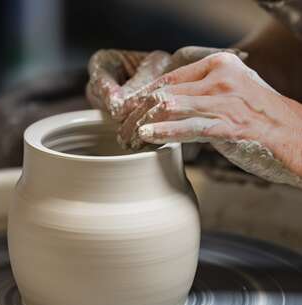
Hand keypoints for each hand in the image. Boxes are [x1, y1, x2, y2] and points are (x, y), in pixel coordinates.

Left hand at [86, 46, 246, 147]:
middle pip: (163, 93)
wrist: (292, 133)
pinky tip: (146, 136)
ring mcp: (222, 102)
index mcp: (218, 65)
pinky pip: (186, 127)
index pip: (169, 79)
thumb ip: (201, 91)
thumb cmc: (259, 115)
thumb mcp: (232, 90)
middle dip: (136, 112)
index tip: (127, 108)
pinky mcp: (226, 126)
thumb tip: (167, 102)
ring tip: (128, 137)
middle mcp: (218, 79)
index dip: (143, 95)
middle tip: (122, 127)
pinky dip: (162, 132)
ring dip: (141, 124)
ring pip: (168, 108)